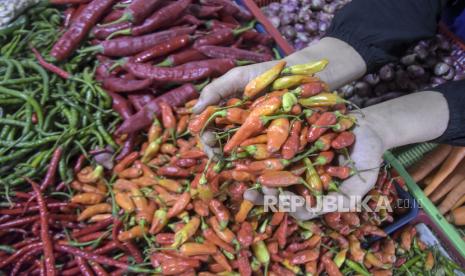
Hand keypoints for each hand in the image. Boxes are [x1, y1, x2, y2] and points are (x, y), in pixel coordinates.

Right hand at [194, 37, 366, 156]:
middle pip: (219, 142)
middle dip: (214, 150)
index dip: (205, 134)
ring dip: (229, 159)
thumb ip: (215, 90)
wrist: (298, 76)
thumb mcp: (238, 77)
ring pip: (235, 151)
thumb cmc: (265, 74)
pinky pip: (257, 154)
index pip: (208, 126)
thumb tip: (193, 111)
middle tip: (217, 155)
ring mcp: (252, 134)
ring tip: (229, 163)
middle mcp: (235, 125)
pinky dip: (250, 161)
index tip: (207, 139)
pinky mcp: (269, 141)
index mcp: (225, 111)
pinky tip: (247, 165)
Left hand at [244, 91, 449, 219]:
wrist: (365, 126)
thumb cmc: (368, 154)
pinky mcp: (291, 146)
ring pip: (273, 174)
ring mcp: (296, 164)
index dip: (288, 205)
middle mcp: (303, 182)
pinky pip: (274, 151)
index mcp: (317, 195)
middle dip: (265, 195)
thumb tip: (323, 210)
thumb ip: (345, 198)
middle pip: (280, 193)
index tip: (279, 200)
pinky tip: (248, 150)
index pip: (299, 207)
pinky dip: (261, 152)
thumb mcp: (362, 179)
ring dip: (257, 175)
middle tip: (250, 192)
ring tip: (242, 173)